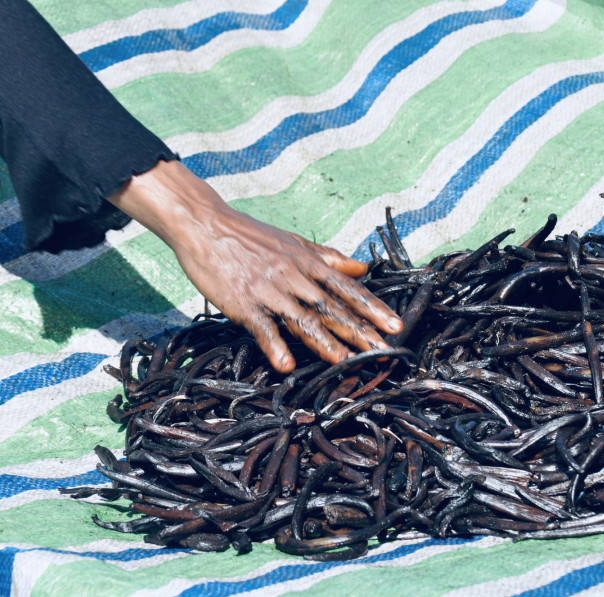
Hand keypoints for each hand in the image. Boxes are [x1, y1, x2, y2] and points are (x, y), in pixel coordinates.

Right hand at [107, 159, 402, 371]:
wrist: (206, 226)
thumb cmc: (250, 236)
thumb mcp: (294, 242)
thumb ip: (329, 257)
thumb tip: (362, 268)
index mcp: (309, 263)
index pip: (348, 288)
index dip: (374, 308)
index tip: (397, 325)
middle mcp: (295, 276)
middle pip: (333, 307)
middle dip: (360, 330)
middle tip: (383, 351)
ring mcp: (270, 290)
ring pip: (302, 318)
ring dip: (324, 341)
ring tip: (344, 361)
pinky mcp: (244, 303)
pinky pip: (263, 327)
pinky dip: (274, 345)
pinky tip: (286, 364)